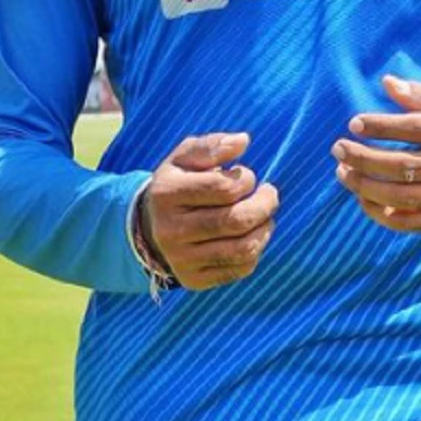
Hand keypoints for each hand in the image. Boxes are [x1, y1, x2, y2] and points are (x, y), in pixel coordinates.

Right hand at [141, 132, 278, 290]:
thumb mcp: (185, 157)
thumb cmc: (178, 182)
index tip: (247, 176)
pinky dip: (256, 250)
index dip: (246, 179)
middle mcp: (171, 230)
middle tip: (270, 194)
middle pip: (235, 221)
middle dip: (264, 205)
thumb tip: (242, 141)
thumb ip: (212, 145)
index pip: (223, 188)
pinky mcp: (194, 280)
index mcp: (167, 194)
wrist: (150, 227)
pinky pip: (239, 269)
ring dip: (265, 228)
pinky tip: (252, 235)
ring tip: (265, 215)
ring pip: (242, 249)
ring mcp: (181, 259)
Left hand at [332, 75, 420, 234]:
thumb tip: (388, 82)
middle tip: (338, 149)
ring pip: (405, 196)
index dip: (384, 126)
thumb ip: (420, 96)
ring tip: (342, 172)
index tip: (354, 123)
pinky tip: (361, 197)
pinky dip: (379, 212)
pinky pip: (408, 222)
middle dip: (367, 158)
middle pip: (408, 165)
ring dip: (367, 186)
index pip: (420, 127)